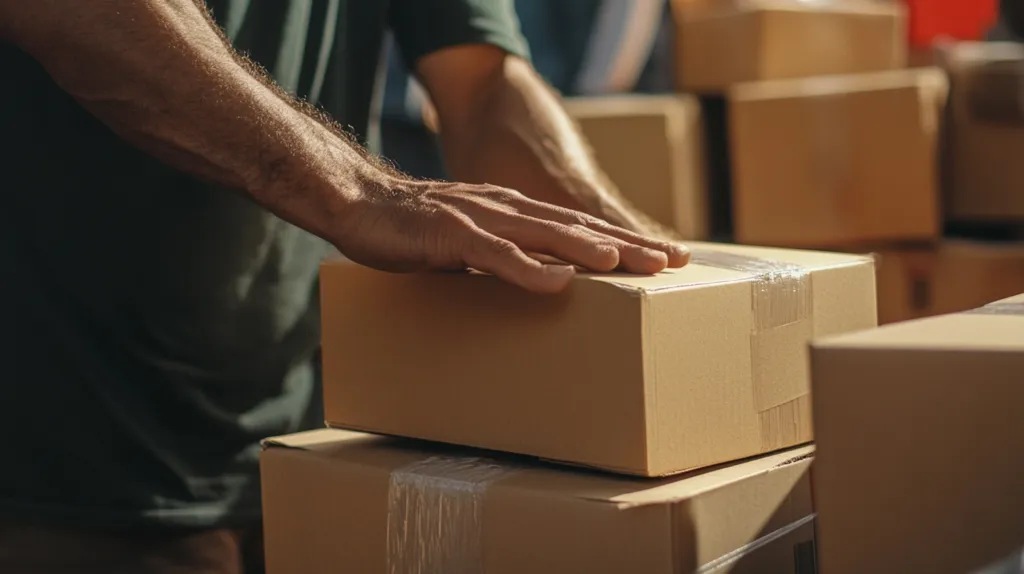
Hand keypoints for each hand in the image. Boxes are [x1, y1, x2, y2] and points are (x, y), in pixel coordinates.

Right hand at [332, 177, 689, 292]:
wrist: (358, 203)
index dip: (625, 240)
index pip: (580, 227)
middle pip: (577, 228)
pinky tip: (559, 282)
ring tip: (632, 264)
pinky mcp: (450, 234)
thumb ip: (506, 258)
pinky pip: (495, 254)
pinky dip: (528, 267)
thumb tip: (543, 284)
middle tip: (673, 260)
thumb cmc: (415, 229)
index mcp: (515, 213)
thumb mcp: (471, 245)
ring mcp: (480, 218)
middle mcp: (507, 209)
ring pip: (546, 234)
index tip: (666, 256)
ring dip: (590, 249)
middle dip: (627, 244)